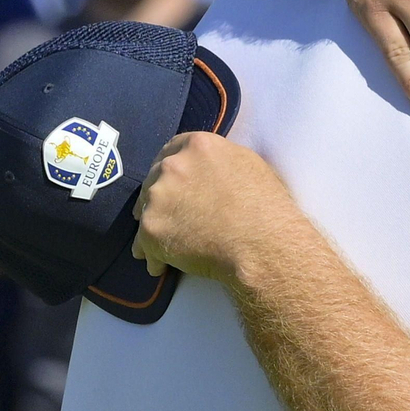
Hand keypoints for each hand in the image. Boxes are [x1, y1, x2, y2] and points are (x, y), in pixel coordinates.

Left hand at [131, 132, 299, 283]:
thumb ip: (217, 161)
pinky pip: (143, 243)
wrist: (263, 244)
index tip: (173, 182)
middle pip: (154, 178)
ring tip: (169, 244)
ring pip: (146, 211)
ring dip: (156, 225)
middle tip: (171, 214)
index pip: (171, 150)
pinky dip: (153, 255)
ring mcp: (158, 197)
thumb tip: (205, 171)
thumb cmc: (266, 207)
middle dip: (160, 196)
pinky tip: (162, 265)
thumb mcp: (247, 165)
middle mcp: (172, 166)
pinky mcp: (151, 229)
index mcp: (198, 145)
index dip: (170, 167)